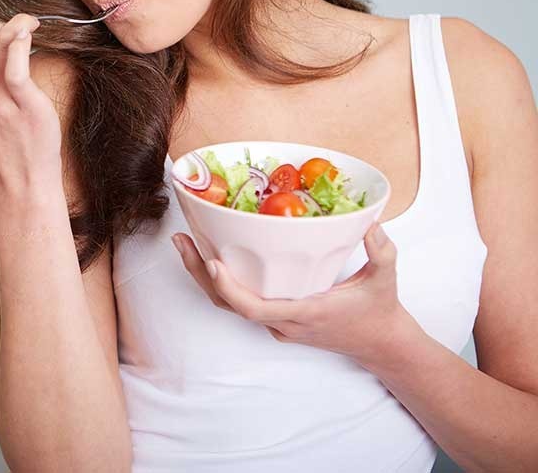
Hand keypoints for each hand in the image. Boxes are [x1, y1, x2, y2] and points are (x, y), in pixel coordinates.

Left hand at [172, 223, 418, 366]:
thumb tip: (372, 222)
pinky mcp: (277, 321)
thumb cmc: (379, 310)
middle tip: (182, 240)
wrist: (380, 344)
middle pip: (230, 305)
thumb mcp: (386, 279)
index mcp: (305, 312)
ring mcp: (278, 325)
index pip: (256, 308)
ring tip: (186, 243)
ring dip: (205, 277)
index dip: (230, 288)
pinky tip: (212, 255)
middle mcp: (284, 322)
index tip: (212, 262)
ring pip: (231, 306)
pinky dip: (223, 282)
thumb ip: (382, 251)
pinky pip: (242, 303)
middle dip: (200, 274)